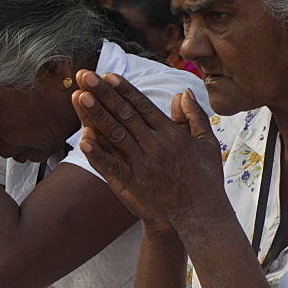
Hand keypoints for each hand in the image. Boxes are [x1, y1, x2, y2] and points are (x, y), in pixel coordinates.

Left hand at [71, 70, 225, 233]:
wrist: (202, 212)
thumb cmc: (206, 177)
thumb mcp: (207, 142)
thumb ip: (194, 116)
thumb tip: (182, 93)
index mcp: (171, 133)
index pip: (142, 105)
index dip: (124, 89)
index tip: (108, 75)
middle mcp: (155, 144)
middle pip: (125, 114)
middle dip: (104, 94)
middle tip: (87, 76)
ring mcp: (143, 163)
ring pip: (115, 134)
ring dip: (97, 115)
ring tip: (81, 97)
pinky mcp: (135, 182)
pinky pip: (112, 166)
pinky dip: (97, 154)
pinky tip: (82, 140)